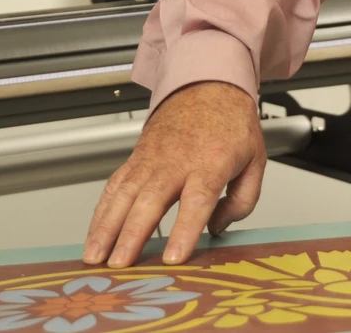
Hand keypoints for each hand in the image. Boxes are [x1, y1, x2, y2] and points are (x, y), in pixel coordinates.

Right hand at [83, 80, 266, 267]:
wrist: (206, 84)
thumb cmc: (230, 123)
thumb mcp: (256, 158)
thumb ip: (243, 199)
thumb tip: (217, 229)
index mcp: (211, 162)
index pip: (197, 200)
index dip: (184, 230)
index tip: (174, 257)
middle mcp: (177, 161)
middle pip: (151, 201)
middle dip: (132, 235)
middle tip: (121, 265)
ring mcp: (151, 160)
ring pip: (124, 194)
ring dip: (106, 228)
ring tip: (95, 257)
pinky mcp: (136, 159)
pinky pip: (114, 187)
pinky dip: (100, 212)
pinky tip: (94, 235)